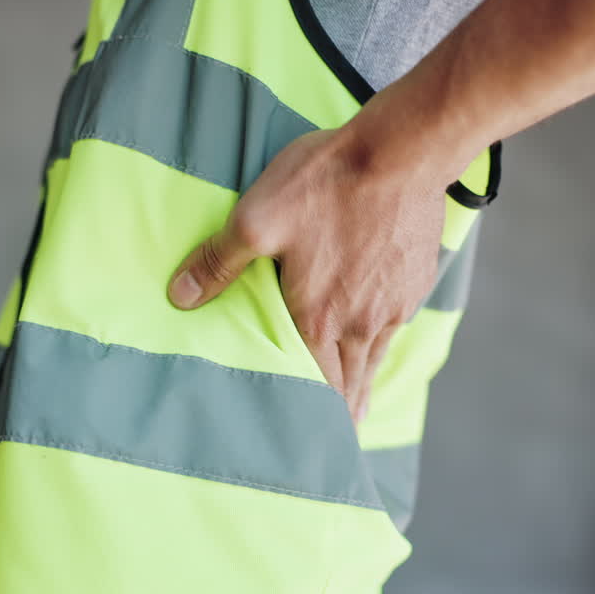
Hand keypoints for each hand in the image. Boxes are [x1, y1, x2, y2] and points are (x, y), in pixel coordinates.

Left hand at [168, 127, 446, 422]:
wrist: (401, 152)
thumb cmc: (325, 183)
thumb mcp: (257, 219)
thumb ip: (218, 261)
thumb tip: (179, 297)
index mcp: (319, 319)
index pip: (315, 385)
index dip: (312, 416)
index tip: (311, 441)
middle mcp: (360, 323)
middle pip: (351, 381)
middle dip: (342, 410)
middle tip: (337, 433)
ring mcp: (394, 302)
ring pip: (377, 357)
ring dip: (365, 383)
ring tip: (361, 404)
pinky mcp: (415, 278)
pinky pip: (397, 322)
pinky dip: (384, 340)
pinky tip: (381, 333)